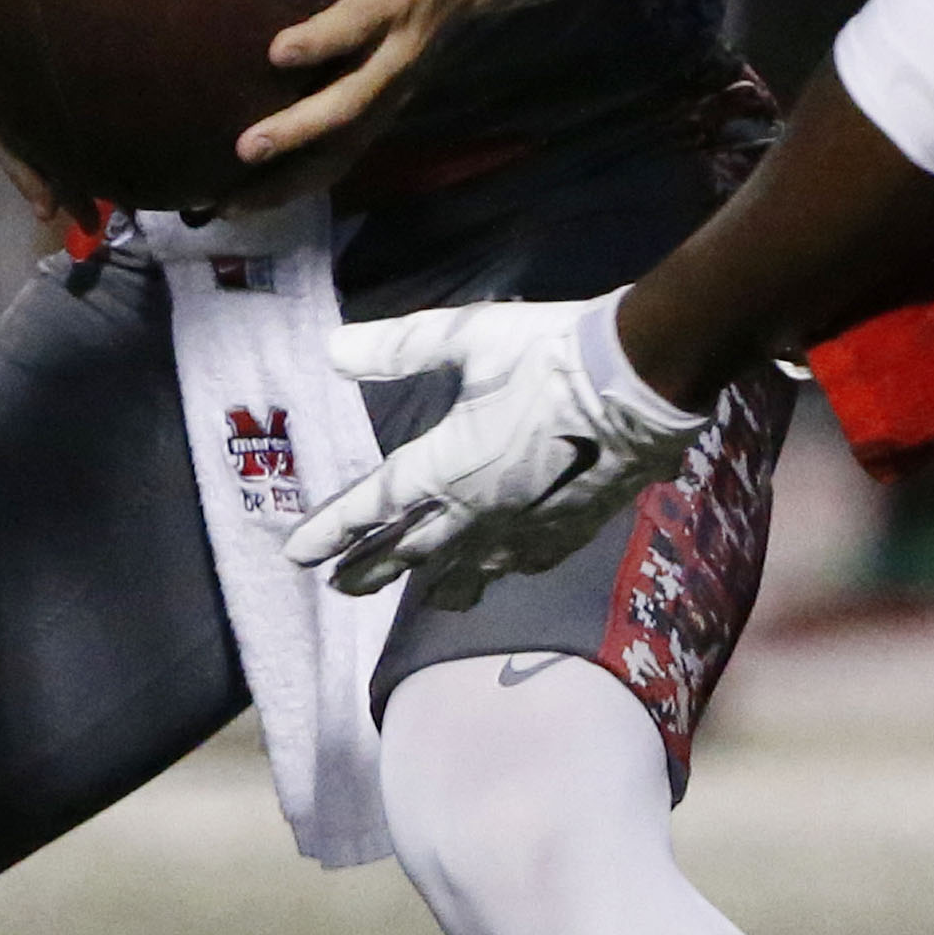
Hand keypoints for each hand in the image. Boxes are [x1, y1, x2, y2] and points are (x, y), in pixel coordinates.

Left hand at [206, 0, 546, 171]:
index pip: (355, 23)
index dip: (321, 40)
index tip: (277, 53)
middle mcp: (397, 49)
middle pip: (355, 99)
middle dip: (303, 127)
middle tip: (246, 145)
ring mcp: (394, 85)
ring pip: (351, 140)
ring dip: (298, 172)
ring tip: (235, 198)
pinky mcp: (386, 106)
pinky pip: (348, 151)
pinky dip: (304, 180)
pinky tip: (250, 202)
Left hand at [292, 290, 712, 607]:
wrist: (636, 385)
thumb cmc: (547, 355)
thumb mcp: (465, 337)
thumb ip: (396, 348)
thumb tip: (332, 350)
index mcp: (443, 467)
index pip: (373, 507)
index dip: (332, 530)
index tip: (297, 554)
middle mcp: (476, 511)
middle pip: (413, 550)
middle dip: (372, 568)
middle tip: (339, 587)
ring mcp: (524, 527)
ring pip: (469, 566)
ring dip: (437, 582)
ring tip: (425, 597)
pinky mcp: (568, 528)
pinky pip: (524, 562)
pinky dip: (501, 569)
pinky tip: (504, 569)